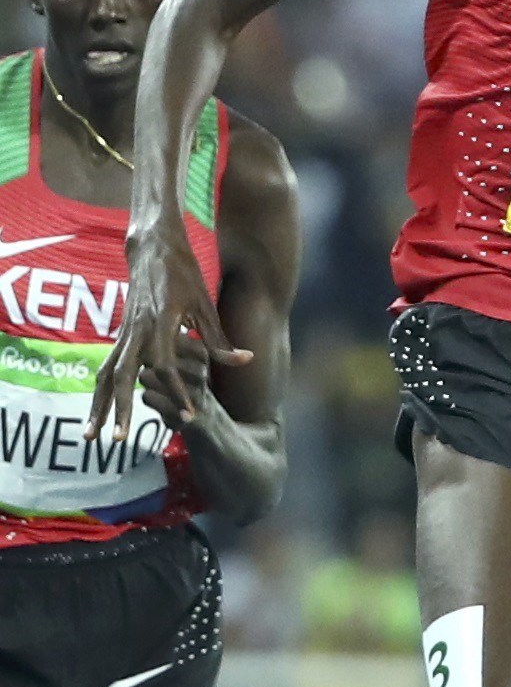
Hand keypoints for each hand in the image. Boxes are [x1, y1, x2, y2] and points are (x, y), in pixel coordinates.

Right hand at [89, 223, 248, 439]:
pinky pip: (106, 368)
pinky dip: (100, 392)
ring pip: (105, 375)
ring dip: (98, 406)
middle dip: (119, 409)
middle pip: (123, 376)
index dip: (178, 391)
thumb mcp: (206, 304)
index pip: (166, 366)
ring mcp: (124, 333)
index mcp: (160, 323)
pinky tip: (97, 414)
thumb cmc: (182, 273)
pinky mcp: (120, 335)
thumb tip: (245, 360)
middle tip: (120, 440)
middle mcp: (136, 331)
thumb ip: (219, 339)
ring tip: (89, 436)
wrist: (152, 246)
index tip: (189, 415)